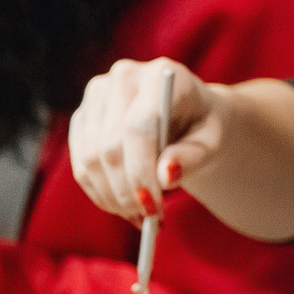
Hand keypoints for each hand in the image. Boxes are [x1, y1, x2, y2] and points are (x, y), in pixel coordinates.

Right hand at [69, 58, 215, 221]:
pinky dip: (100, 191)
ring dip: (111, 196)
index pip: (138, 127)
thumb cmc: (205, 127)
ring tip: (139, 214)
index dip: (140, 171)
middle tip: (147, 218)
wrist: (191, 114)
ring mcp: (97, 95)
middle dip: (127, 191)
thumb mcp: (213, 142)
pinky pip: (80, 163)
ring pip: (90, 158)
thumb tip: (165, 176)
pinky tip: (122, 204)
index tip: (152, 206)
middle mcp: (122, 77)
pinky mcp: (83, 116)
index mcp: (161, 75)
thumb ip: (192, 156)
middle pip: (109, 146)